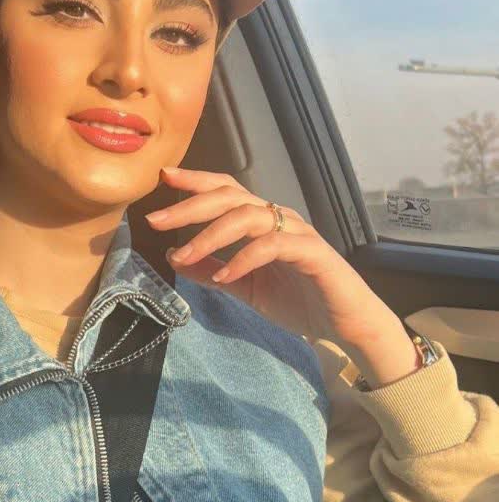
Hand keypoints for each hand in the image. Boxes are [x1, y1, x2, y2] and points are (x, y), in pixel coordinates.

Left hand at [145, 166, 419, 385]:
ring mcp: (296, 232)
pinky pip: (272, 245)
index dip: (196, 181)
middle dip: (190, 206)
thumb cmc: (299, 299)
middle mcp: (278, 218)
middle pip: (229, 198)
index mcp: (261, 221)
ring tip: (185, 254)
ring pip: (248, 216)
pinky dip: (243, 258)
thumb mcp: (243, 287)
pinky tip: (223, 274)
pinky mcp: (312, 252)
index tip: (164, 177)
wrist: (344, 324)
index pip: (225, 191)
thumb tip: (174, 255)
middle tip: (156, 220)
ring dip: (210, 235)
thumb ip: (211, 270)